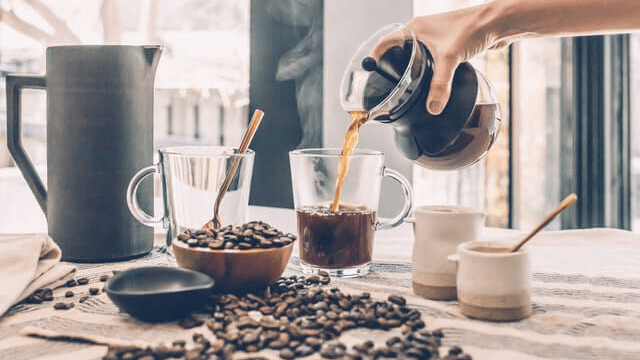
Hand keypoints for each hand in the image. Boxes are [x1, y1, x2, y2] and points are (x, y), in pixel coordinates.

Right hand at [373, 5, 504, 114]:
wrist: (498, 22)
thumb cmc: (472, 28)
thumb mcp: (450, 59)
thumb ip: (440, 86)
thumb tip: (432, 108)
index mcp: (415, 29)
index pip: (386, 42)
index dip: (375, 57)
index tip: (369, 71)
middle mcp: (423, 31)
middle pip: (399, 49)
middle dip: (393, 66)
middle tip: (388, 83)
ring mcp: (436, 37)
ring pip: (417, 54)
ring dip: (412, 68)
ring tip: (407, 85)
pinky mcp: (449, 43)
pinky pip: (432, 57)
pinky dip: (429, 68)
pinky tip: (432, 80)